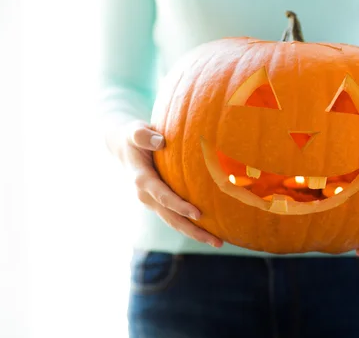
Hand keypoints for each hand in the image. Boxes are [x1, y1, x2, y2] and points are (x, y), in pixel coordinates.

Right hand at [110, 120, 223, 247]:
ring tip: (218, 242)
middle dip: (193, 230)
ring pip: (174, 222)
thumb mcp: (135, 131)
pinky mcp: (160, 203)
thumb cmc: (134, 137)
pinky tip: (212, 230)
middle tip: (216, 241)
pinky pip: (176, 217)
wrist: (123, 148)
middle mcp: (146, 196)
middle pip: (171, 218)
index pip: (163, 196)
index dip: (179, 206)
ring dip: (195, 233)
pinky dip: (192, 226)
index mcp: (142, 180)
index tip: (197, 213)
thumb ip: (144, 135)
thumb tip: (160, 141)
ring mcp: (153, 202)